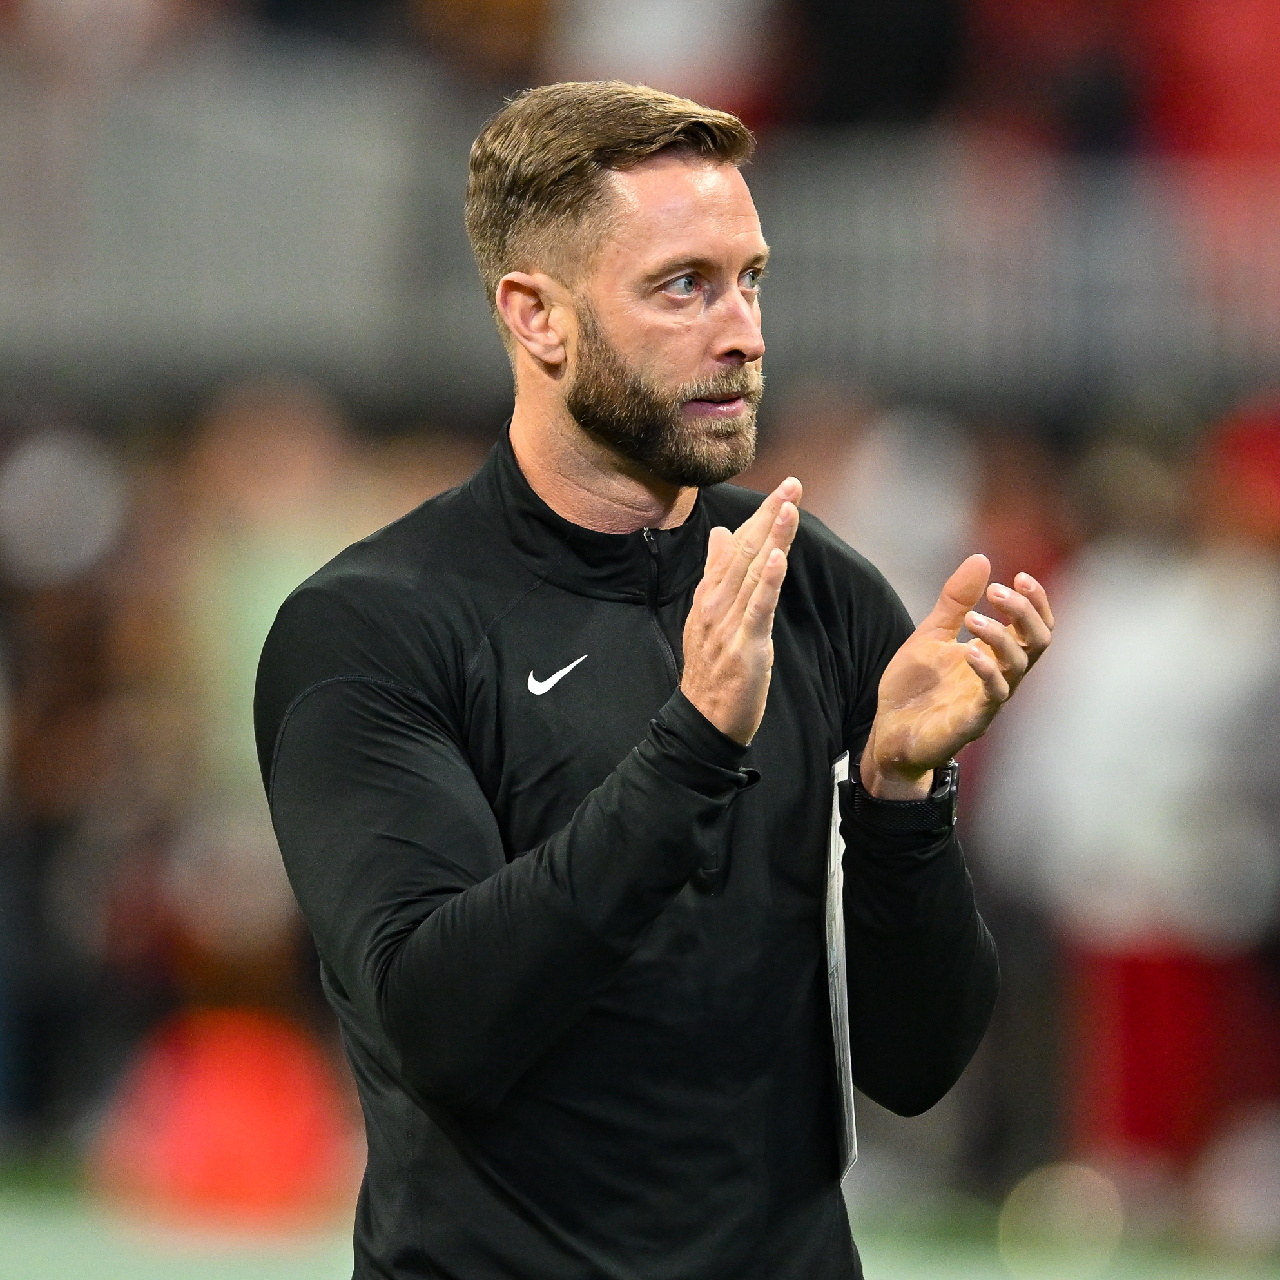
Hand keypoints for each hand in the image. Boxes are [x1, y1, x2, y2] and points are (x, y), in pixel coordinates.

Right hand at [681, 478, 801, 744]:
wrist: (703, 718)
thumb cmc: (712, 668)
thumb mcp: (709, 614)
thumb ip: (716, 573)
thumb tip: (719, 533)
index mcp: (710, 593)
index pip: (736, 545)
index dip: (760, 516)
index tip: (782, 490)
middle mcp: (716, 602)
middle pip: (746, 551)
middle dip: (770, 516)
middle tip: (792, 485)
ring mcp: (728, 623)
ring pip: (754, 572)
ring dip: (773, 538)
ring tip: (789, 508)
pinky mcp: (745, 645)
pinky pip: (758, 608)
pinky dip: (769, 581)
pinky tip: (779, 557)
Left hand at [861, 554, 1053, 798]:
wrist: (888, 732)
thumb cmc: (916, 687)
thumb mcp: (931, 634)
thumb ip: (955, 601)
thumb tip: (981, 558)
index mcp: (994, 655)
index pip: (1033, 626)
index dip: (1035, 602)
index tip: (1018, 576)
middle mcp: (1000, 676)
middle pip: (1037, 642)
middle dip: (1024, 612)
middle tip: (997, 591)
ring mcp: (989, 700)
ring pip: (1019, 666)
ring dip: (1001, 636)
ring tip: (975, 618)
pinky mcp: (973, 721)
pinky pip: (993, 696)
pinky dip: (986, 670)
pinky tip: (969, 651)